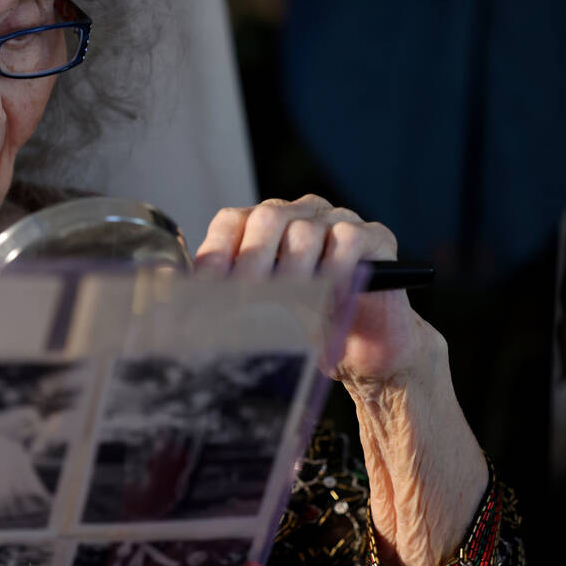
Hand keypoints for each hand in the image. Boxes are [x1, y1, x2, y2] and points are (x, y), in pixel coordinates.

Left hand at [195, 194, 432, 395]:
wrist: (361, 352)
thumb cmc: (305, 327)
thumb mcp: (259, 312)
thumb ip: (228, 296)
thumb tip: (191, 298)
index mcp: (263, 225)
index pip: (232, 222)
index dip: (219, 253)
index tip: (210, 288)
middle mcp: (298, 213)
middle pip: (267, 219)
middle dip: (254, 265)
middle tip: (248, 304)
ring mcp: (337, 220)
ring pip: (306, 231)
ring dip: (294, 276)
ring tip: (287, 312)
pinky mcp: (374, 236)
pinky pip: (348, 240)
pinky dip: (334, 270)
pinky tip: (327, 297)